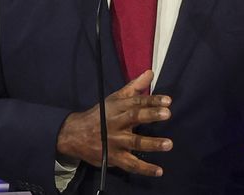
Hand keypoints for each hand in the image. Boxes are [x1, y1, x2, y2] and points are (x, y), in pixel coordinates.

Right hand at [56, 70, 172, 176]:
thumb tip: (150, 72)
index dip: (152, 100)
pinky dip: (144, 169)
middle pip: (134, 117)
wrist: (75, 134)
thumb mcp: (114, 99)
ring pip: (134, 142)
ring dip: (152, 144)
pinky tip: (159, 171)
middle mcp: (117, 123)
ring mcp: (115, 142)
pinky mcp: (113, 158)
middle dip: (151, 115)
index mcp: (118, 107)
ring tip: (168, 144)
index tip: (168, 100)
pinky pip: (130, 164)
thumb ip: (134, 87)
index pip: (136, 102)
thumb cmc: (100, 115)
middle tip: (168, 114)